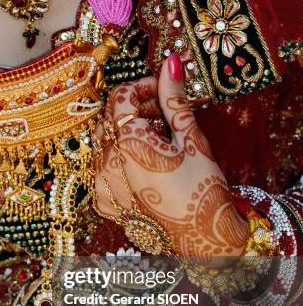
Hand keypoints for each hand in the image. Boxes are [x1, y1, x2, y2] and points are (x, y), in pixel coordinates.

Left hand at [94, 54, 247, 261]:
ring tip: (158, 143)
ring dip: (127, 134)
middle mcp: (107, 164)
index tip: (162, 90)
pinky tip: (145, 166)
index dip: (143, 86)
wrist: (202, 242)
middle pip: (112, 118)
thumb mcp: (191, 139)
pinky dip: (120, 159)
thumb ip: (173, 99)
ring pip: (106, 142)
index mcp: (128, 144)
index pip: (122, 96)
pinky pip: (103, 168)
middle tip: (164, 116)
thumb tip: (170, 63)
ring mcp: (102, 186)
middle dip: (136, 109)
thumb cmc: (202, 192)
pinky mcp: (104, 203)